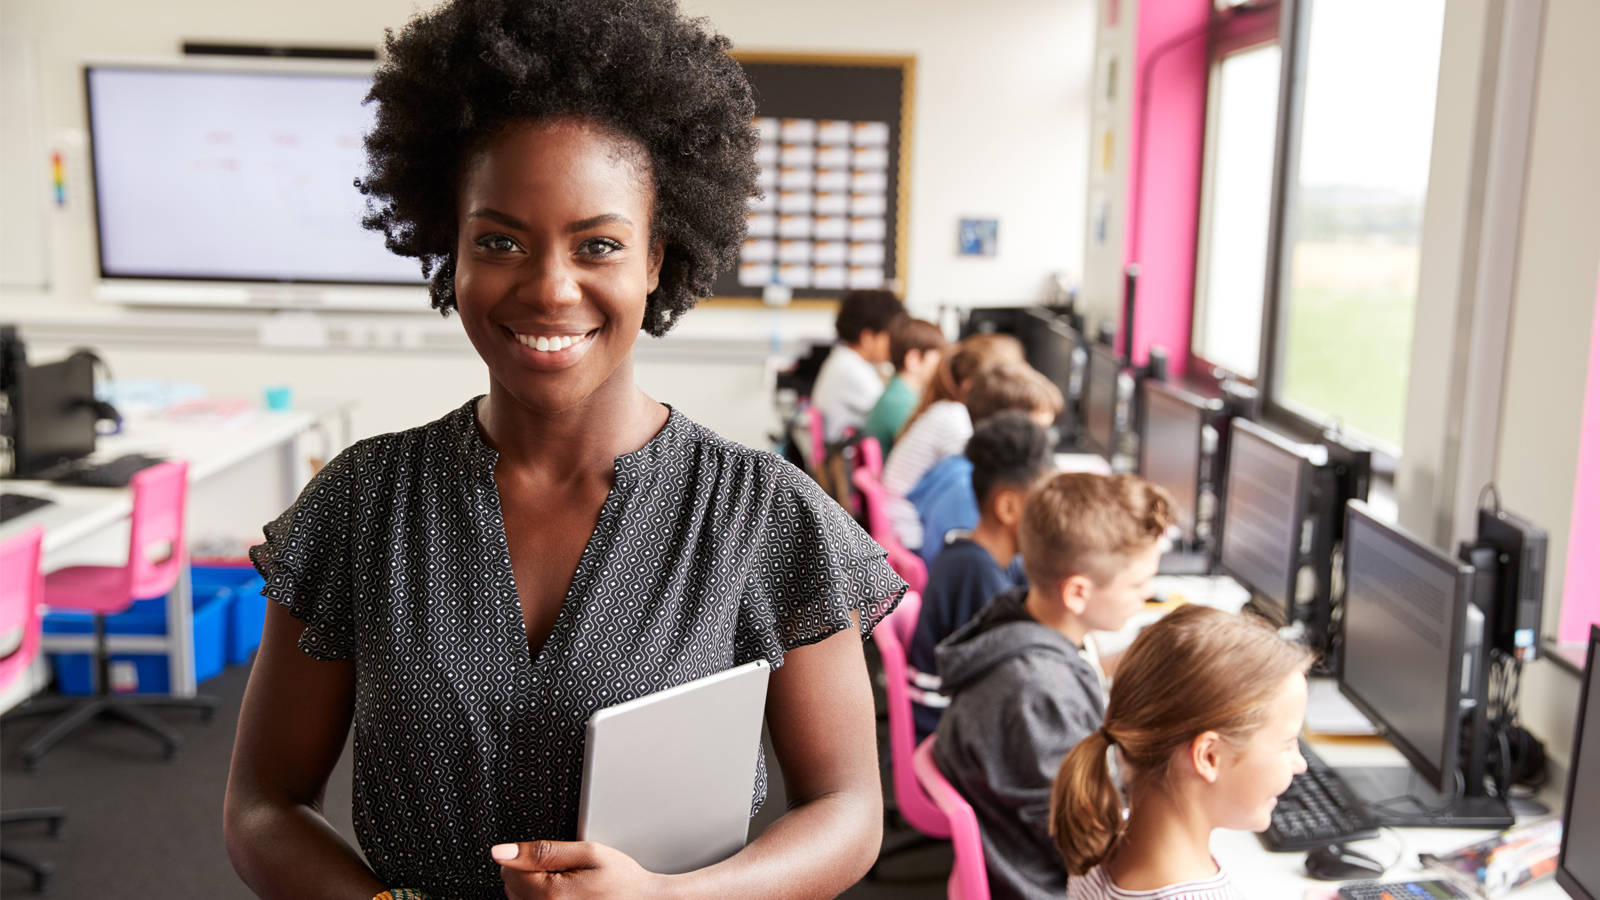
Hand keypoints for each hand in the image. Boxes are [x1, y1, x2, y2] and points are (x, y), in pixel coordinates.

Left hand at [491, 840, 671, 898]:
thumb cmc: (622, 881)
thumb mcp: (588, 853)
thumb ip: (542, 851)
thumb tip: (501, 852)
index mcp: (549, 894)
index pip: (507, 868)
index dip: (528, 856)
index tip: (554, 858)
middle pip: (510, 885)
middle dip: (531, 872)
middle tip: (566, 871)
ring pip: (518, 899)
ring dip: (535, 889)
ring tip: (568, 885)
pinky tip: (564, 897)